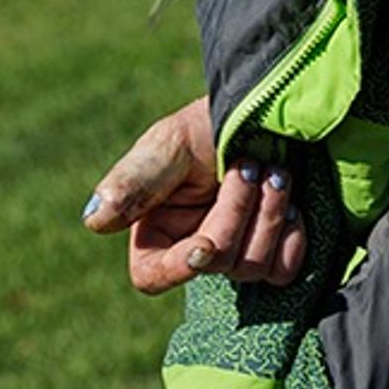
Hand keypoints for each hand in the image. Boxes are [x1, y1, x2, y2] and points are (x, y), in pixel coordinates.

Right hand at [82, 95, 306, 292]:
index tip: (205, 245)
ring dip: (270, 213)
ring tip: (274, 172)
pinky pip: (283, 271)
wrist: (265, 112)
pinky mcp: (273, 252)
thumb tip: (95, 219)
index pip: (152, 276)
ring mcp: (236, 255)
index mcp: (154, 232)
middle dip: (237, 209)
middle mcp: (193, 250)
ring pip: (252, 267)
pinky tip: (292, 204)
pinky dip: (292, 237)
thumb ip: (134, 181)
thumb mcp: (167, 143)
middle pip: (216, 263)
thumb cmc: (208, 124)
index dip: (178, 269)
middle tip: (249, 165)